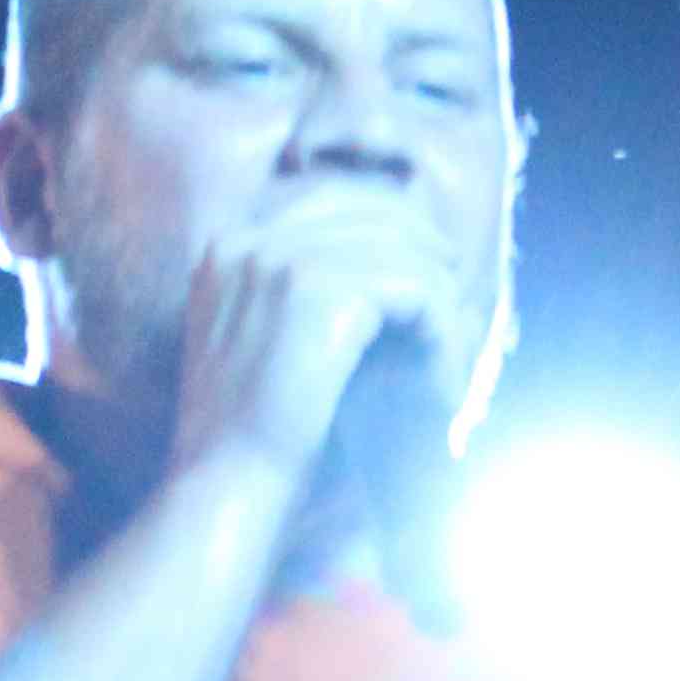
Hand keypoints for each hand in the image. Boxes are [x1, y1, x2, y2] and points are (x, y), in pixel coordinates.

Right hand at [164, 187, 458, 494]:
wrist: (229, 486)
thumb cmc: (251, 431)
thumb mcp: (260, 338)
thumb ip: (302, 285)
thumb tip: (383, 244)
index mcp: (226, 245)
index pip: (326, 195)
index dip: (385, 218)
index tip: (421, 252)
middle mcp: (246, 240)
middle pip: (366, 206)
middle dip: (419, 238)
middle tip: (452, 274)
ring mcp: (277, 260)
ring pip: (399, 245)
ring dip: (436, 286)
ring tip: (453, 324)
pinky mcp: (318, 292)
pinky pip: (414, 285)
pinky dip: (440, 320)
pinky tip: (447, 354)